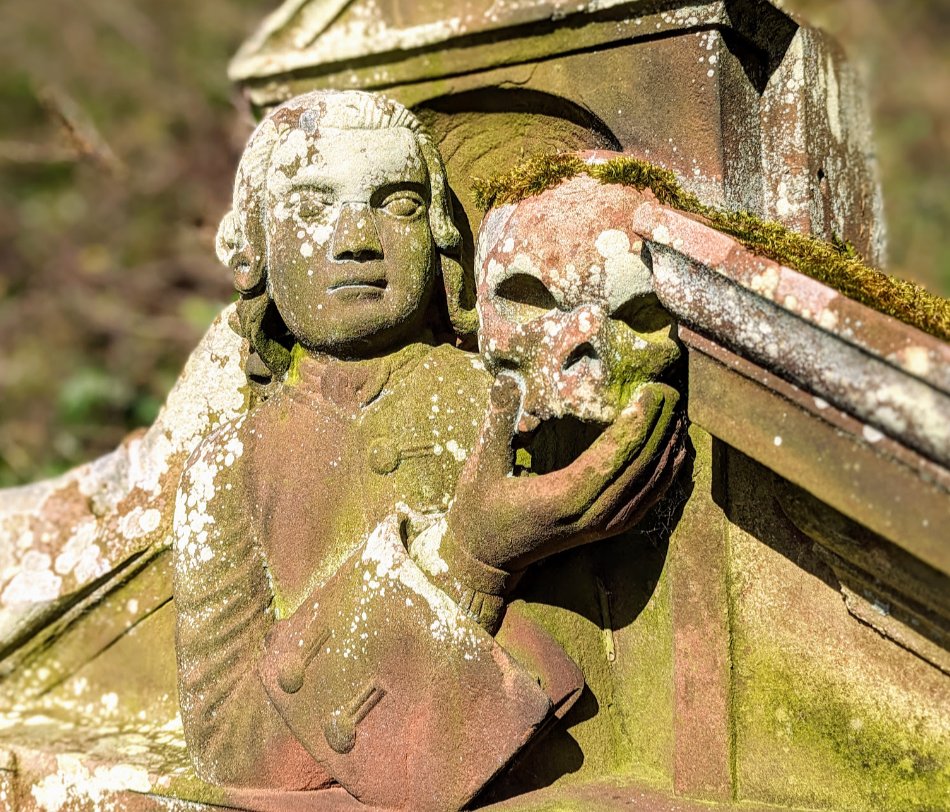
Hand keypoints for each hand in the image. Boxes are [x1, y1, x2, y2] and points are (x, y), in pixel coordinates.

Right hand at [445, 374, 684, 576]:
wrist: (484, 562)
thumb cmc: (479, 512)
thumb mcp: (481, 466)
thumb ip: (497, 422)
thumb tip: (507, 379)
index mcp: (559, 499)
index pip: (611, 460)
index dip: (635, 426)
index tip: (649, 393)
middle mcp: (587, 516)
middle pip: (637, 470)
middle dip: (658, 429)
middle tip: (669, 392)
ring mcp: (600, 527)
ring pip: (648, 487)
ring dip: (667, 450)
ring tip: (679, 413)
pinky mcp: (604, 530)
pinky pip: (646, 503)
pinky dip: (667, 477)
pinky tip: (678, 453)